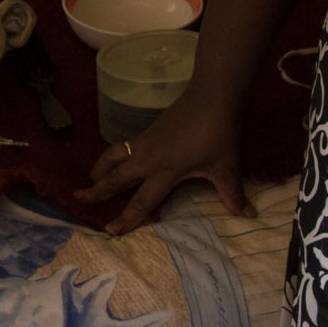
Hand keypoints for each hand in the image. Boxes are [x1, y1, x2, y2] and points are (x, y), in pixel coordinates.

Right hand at [75, 97, 252, 234]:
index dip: (127, 218)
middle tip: (78, 199)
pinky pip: (122, 148)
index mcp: (166, 171)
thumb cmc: (218, 133)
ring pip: (114, 157)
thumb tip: (249, 214)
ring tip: (88, 180)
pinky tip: (112, 161)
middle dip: (97, 191)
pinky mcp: (147, 132)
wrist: (211, 96)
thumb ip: (233, 193)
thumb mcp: (226, 167)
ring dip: (99, 170)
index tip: (111, 230)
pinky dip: (111, 157)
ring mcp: (145, 143)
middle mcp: (149, 158)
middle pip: (116, 178)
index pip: (142, 200)